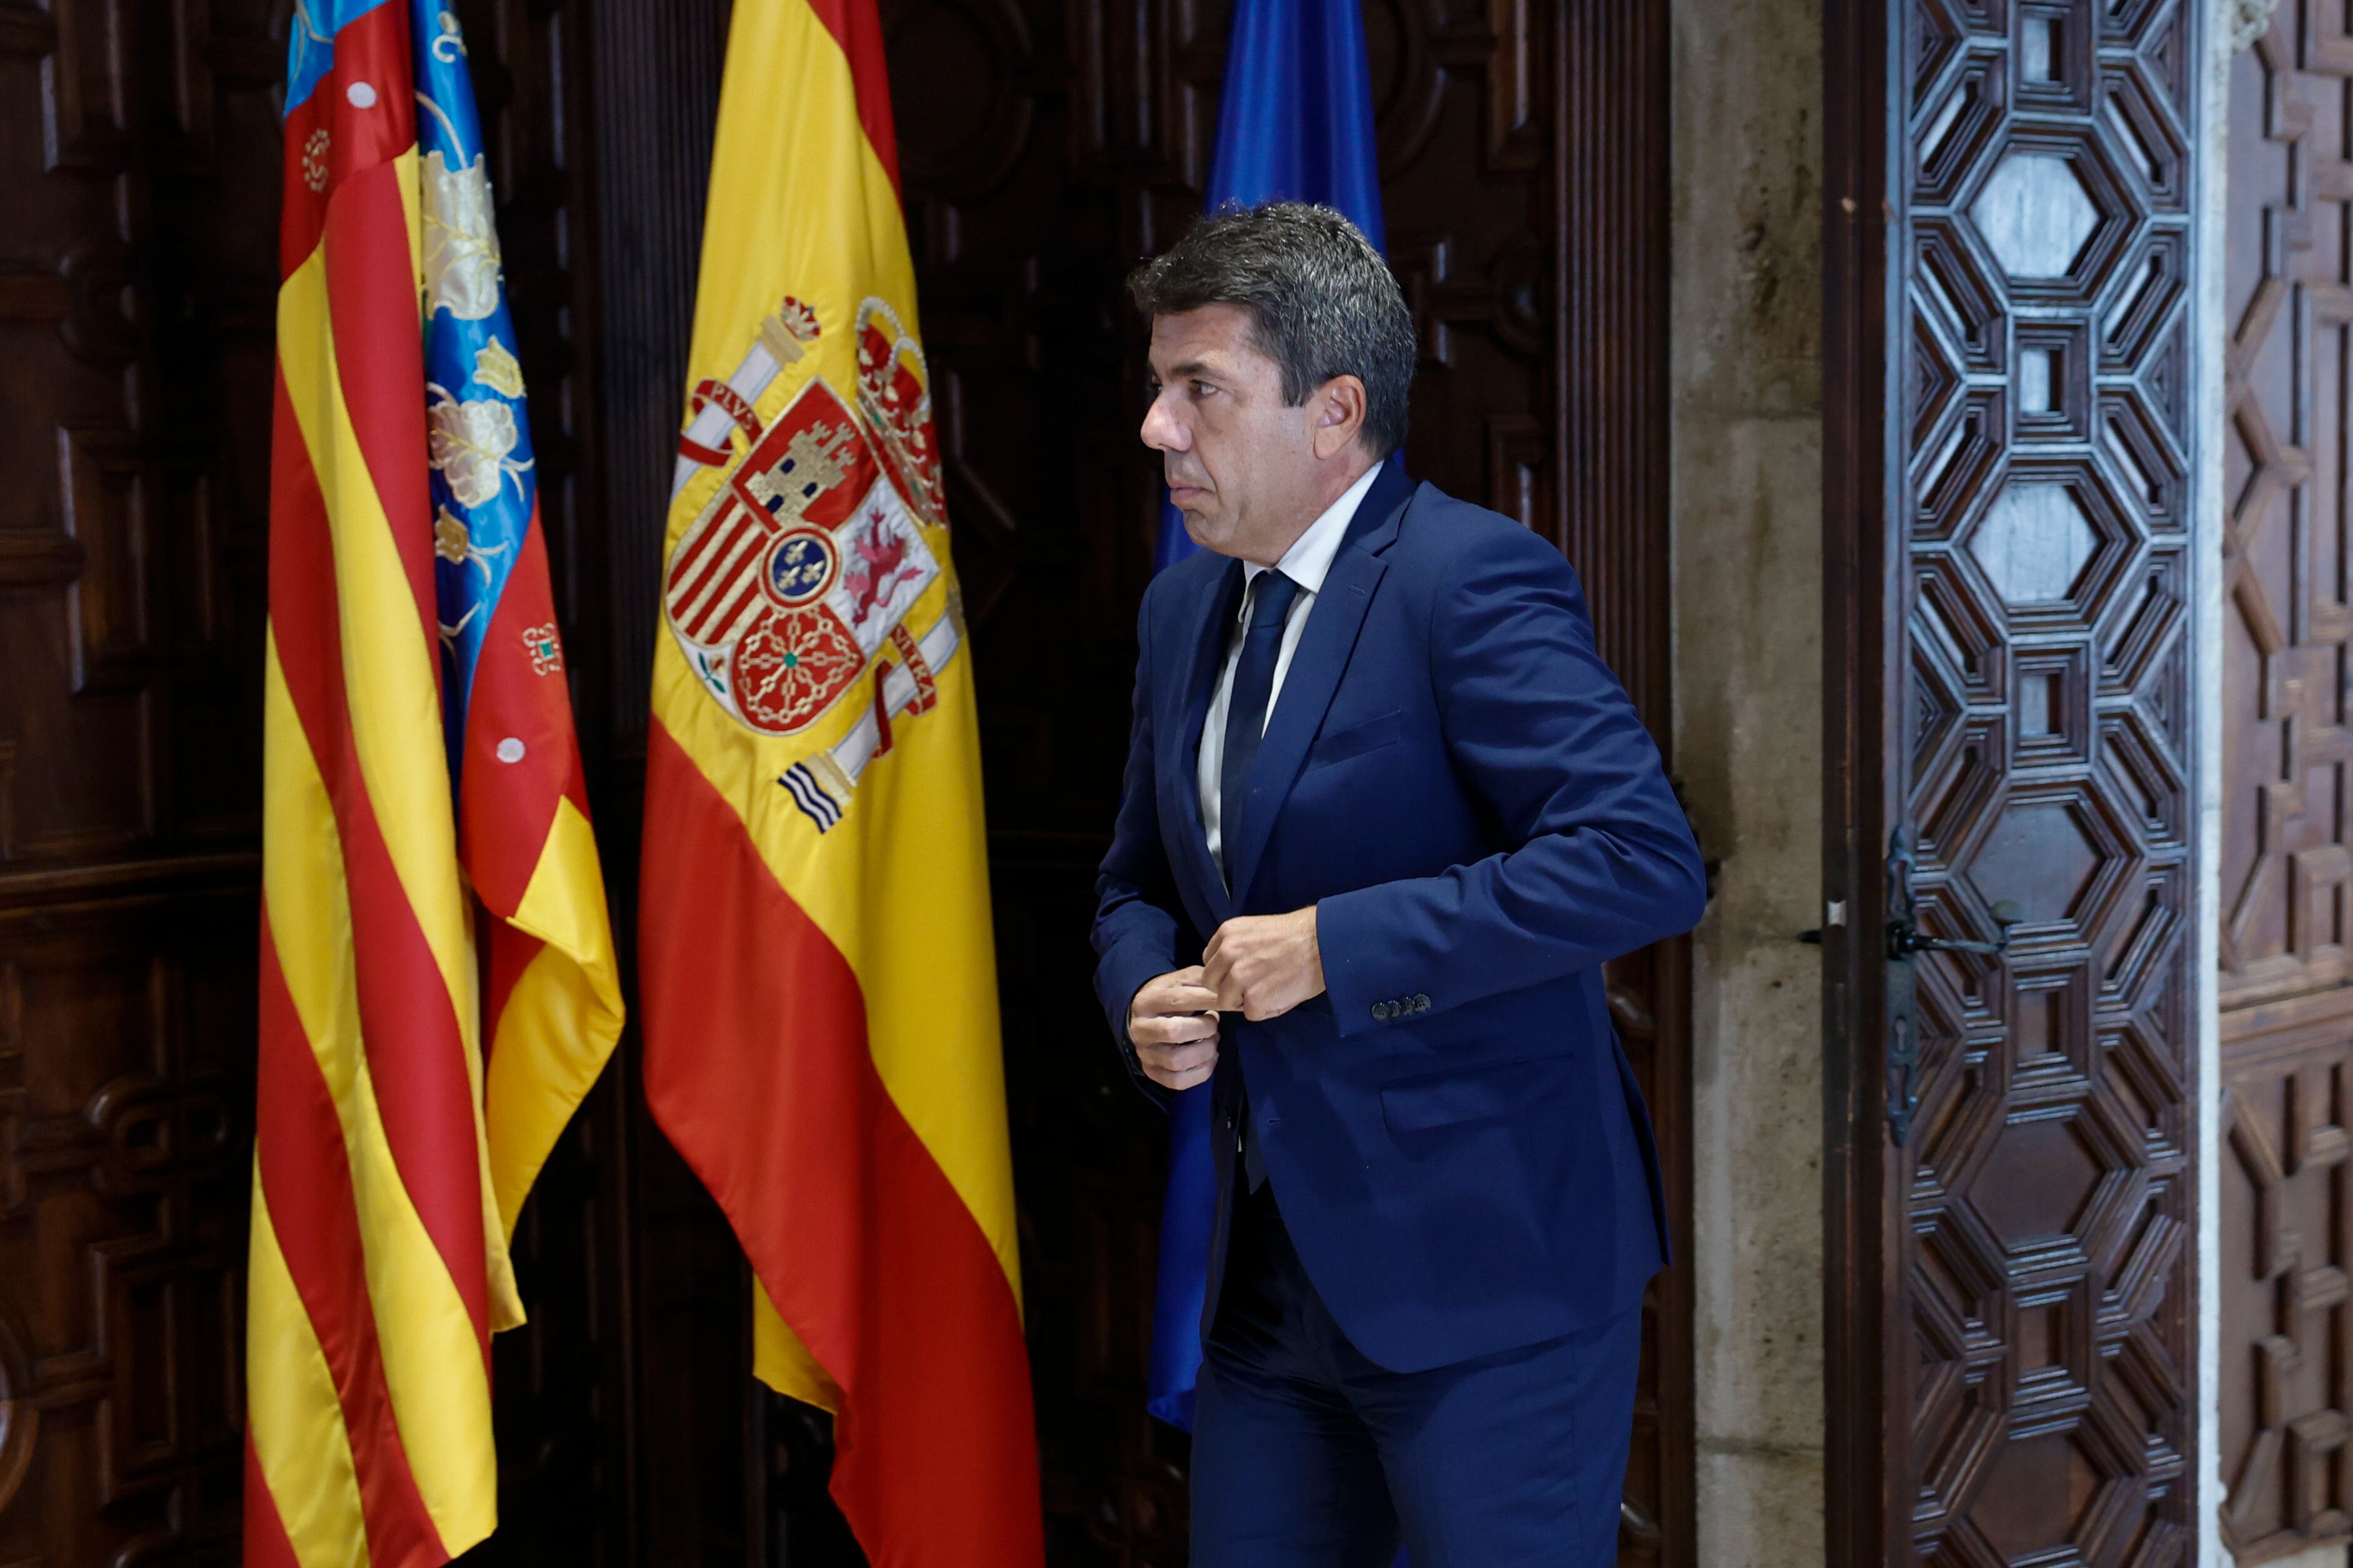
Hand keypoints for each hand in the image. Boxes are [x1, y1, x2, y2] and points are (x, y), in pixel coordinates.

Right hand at [1127, 967, 1221, 1090]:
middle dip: (1205, 1029)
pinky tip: (1209, 1059)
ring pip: (1176, 1061)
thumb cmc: (1170, 995)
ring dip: (1205, 1051)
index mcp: (1148, 1001)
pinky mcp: (1151, 1071)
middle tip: (1215, 1024)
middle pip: (1174, 1032)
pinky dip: (1201, 1072)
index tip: (1230, 1002)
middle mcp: (1141, 1028)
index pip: (1180, 1000)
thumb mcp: (1182, 980)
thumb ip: (1204, 982)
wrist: (1142, 1016)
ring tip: (1213, 1041)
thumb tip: (1233, 993)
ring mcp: (1145, 1053)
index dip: (1209, 1001)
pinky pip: (1177, 1081)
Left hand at [1203, 906, 1323, 1020]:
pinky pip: (1249, 1013)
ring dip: (1245, 1001)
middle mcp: (1227, 953)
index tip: (1241, 972)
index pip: (1209, 963)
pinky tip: (1280, 995)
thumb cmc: (1295, 936)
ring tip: (1269, 989)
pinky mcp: (1254, 998)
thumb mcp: (1254, 931)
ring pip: (1226, 1001)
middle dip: (1229, 988)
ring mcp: (1239, 977)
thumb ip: (1234, 949)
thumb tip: (1225, 973)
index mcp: (1226, 934)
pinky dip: (1264, 1010)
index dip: (1224, 972)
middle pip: (1212, 984)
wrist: (1322, 943)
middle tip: (1254, 985)